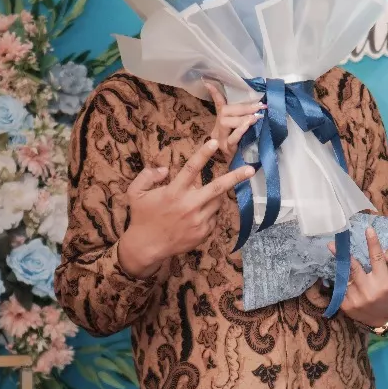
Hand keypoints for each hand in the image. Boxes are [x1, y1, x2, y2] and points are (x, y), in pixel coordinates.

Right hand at [117, 138, 254, 277]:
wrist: (146, 246)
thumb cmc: (142, 216)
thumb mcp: (136, 192)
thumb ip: (148, 176)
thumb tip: (165, 169)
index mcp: (173, 192)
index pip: (191, 169)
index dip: (203, 154)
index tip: (214, 142)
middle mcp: (189, 205)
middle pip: (218, 188)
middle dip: (236, 177)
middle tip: (251, 169)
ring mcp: (198, 220)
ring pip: (217, 202)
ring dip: (214, 196)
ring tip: (200, 198)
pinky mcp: (203, 232)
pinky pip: (213, 217)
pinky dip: (208, 212)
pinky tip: (194, 217)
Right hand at [204, 80, 264, 158]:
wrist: (238, 173)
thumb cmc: (242, 149)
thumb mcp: (245, 132)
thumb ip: (247, 121)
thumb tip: (260, 108)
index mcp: (221, 123)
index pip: (218, 105)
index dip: (214, 93)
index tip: (207, 81)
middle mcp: (217, 129)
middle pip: (225, 112)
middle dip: (244, 107)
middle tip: (260, 105)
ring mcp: (220, 140)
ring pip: (226, 122)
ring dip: (243, 117)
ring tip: (256, 116)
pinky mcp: (226, 149)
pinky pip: (232, 138)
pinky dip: (241, 130)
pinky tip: (249, 125)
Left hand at [331, 226, 387, 328]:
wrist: (386, 319)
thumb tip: (382, 250)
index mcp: (384, 282)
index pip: (377, 258)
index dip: (373, 243)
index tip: (368, 230)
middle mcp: (369, 290)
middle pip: (354, 268)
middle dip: (342, 255)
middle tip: (332, 244)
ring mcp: (356, 299)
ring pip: (346, 276)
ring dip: (342, 268)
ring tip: (336, 255)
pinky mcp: (346, 305)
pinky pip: (340, 287)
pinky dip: (341, 280)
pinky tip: (343, 278)